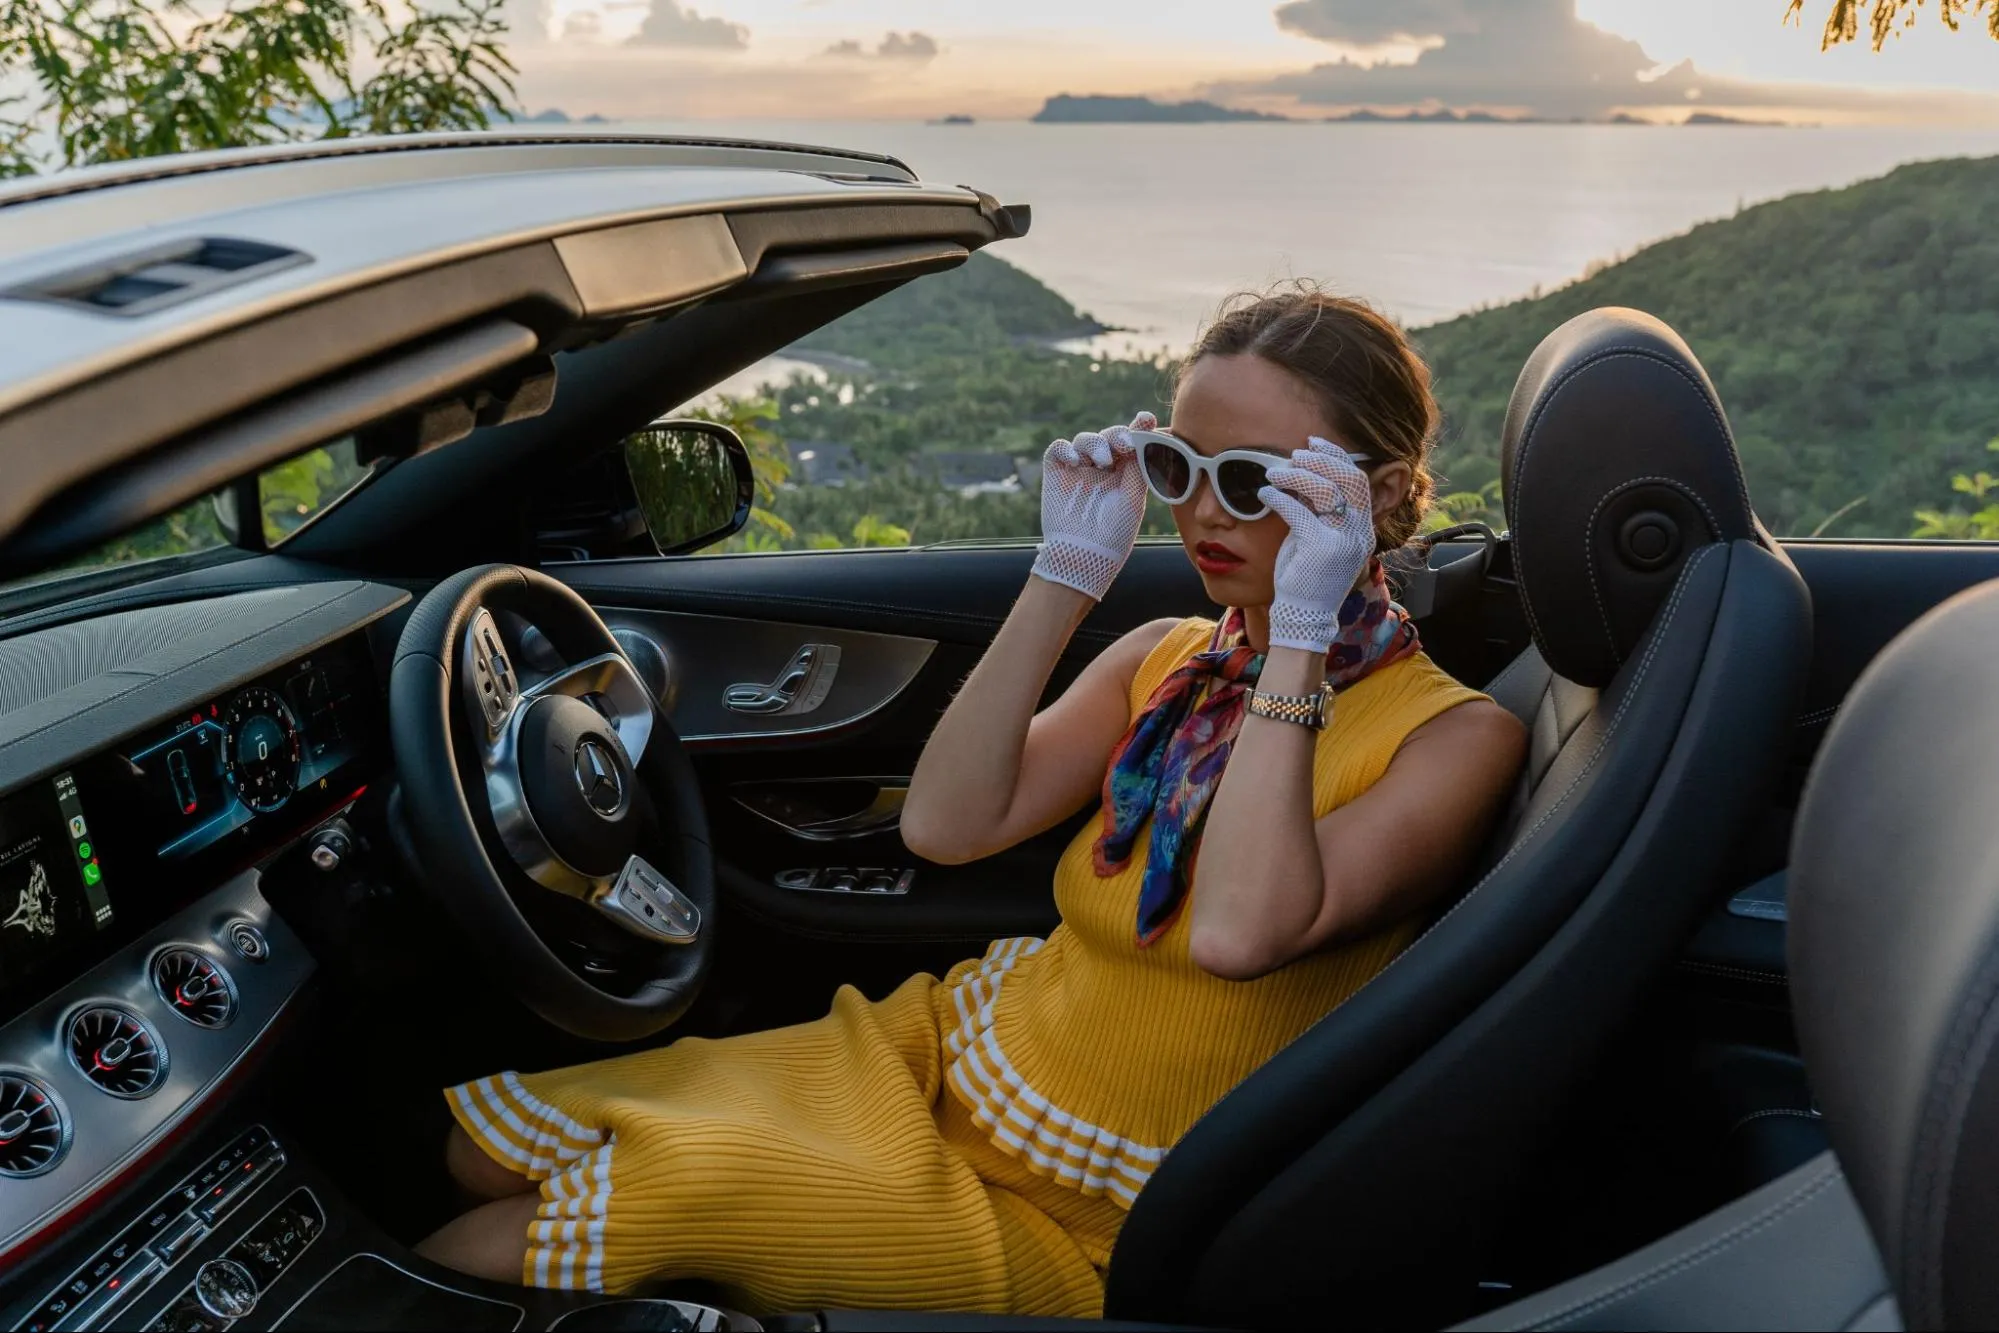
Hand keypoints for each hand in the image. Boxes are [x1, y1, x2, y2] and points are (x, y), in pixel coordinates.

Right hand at [1029, 411, 1154, 601]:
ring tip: (1102, 461)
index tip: (1147, 418)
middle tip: (1124, 444)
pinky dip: (1066, 448)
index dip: (1138, 428)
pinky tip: (1076, 460)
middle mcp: (1101, 471)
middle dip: (1118, 434)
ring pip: (1085, 439)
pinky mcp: (1055, 475)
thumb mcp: (1134, 498)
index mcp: (1124, 476)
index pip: (1131, 444)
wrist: (1083, 557)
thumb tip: (1150, 433)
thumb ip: (1140, 466)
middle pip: (1109, 437)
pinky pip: (1057, 449)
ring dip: (1095, 442)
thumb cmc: (1113, 535)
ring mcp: (1077, 472)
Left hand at [1257, 436, 1377, 653]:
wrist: (1304, 616)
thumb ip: (1318, 510)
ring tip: (1273, 472)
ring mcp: (1342, 540)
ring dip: (1295, 474)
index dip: (1337, 456)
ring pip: (1323, 490)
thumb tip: (1302, 475)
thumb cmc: (1307, 577)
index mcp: (1362, 528)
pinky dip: (1279, 497)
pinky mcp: (1319, 549)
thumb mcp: (1318, 538)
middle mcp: (1358, 532)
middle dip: (1319, 459)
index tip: (1314, 443)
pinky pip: (1299, 511)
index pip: (1358, 480)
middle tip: (1294, 454)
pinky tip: (1264, 493)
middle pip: (1347, 478)